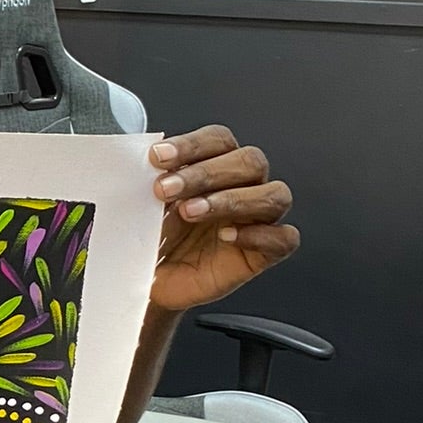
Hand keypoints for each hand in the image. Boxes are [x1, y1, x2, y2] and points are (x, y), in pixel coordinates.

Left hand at [148, 126, 297, 312]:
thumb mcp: (144, 206)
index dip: (191, 145)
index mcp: (215, 165)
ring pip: (274, 195)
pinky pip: (284, 238)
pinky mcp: (264, 254)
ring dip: (231, 200)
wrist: (150, 282)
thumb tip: (138, 162)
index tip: (157, 158)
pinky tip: (226, 237)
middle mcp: (243, 187)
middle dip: (205, 173)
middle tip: (165, 189)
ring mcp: (258, 220)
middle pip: (250, 161)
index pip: (219, 140)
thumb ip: (149, 182)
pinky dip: (259, 235)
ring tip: (189, 212)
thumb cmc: (152, 239)